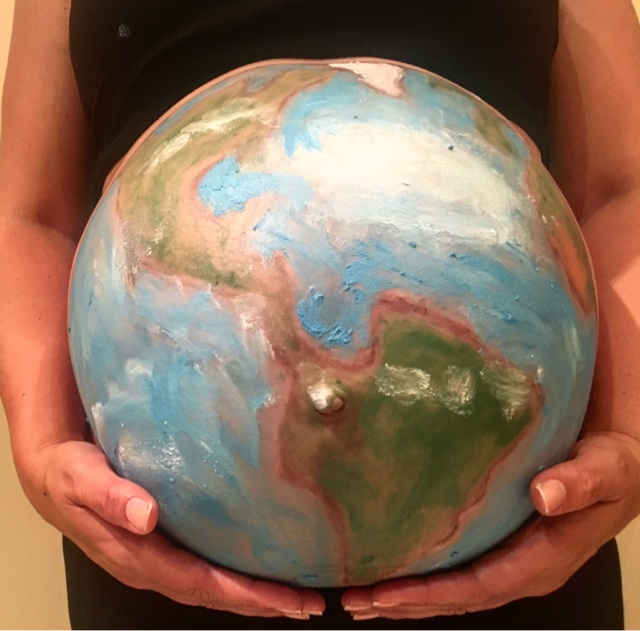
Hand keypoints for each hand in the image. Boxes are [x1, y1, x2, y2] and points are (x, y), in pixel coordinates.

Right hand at [24, 439, 323, 619]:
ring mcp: (160, 558)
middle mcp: (153, 564)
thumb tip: (146, 517)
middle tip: (310, 602)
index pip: (200, 583)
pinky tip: (263, 562)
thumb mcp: (82, 478)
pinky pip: (207, 564)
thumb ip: (111, 497)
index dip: (244, 594)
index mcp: (137, 557)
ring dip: (256, 591)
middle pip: (215, 592)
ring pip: (214, 583)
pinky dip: (238, 571)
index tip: (285, 599)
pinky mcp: (166, 543)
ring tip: (298, 592)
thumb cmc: (70, 476)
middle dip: (264, 601)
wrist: (56, 474)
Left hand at [342, 431, 639, 619]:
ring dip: (406, 595)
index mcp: (543, 559)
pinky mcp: (500, 544)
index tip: (385, 593)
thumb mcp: (607, 469)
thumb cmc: (613, 469)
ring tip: (360, 594)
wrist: (618, 467)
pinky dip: (422, 575)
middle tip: (354, 600)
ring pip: (452, 589)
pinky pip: (457, 568)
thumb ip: (580, 482)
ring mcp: (510, 560)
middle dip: (404, 603)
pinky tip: (392, 566)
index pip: (478, 587)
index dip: (430, 594)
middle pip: (455, 598)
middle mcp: (522, 568)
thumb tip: (545, 495)